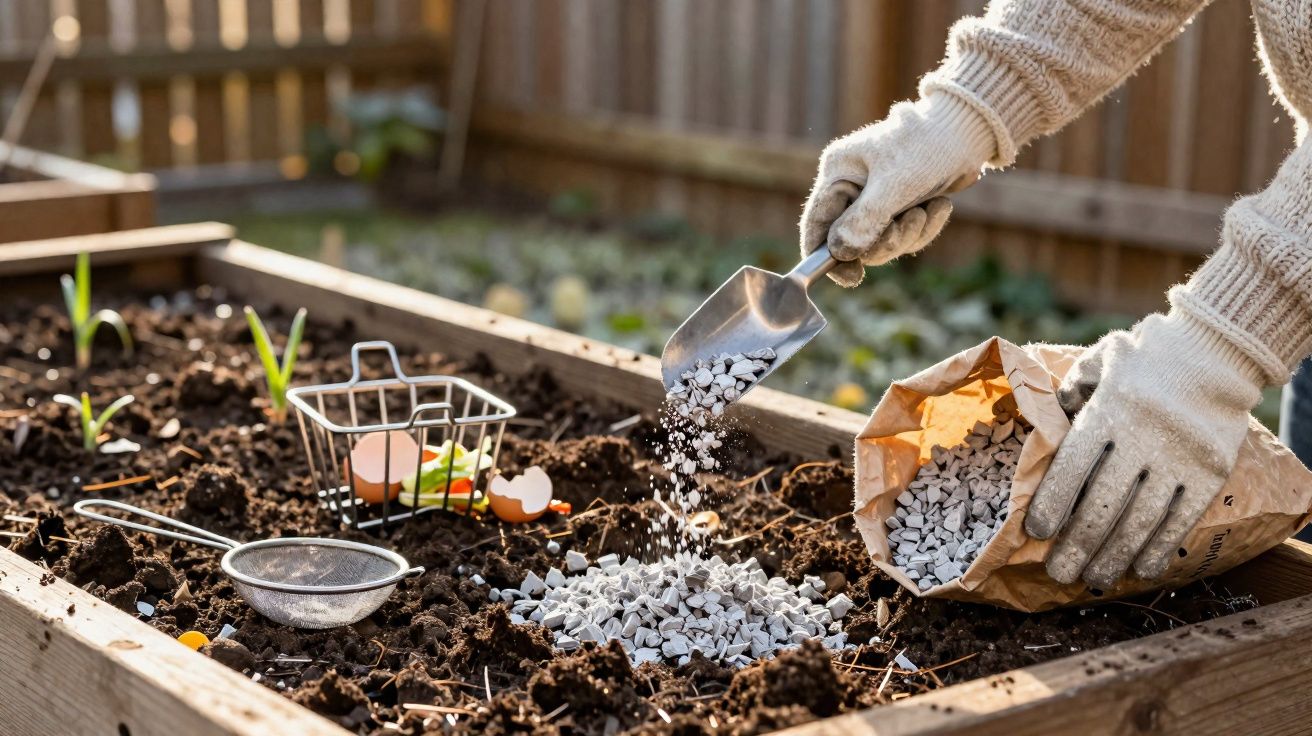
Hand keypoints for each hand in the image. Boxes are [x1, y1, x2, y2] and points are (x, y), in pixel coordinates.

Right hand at [800, 92, 995, 286]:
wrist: (969, 131)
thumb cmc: (928, 146)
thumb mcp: (896, 183)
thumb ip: (865, 219)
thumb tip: (840, 252)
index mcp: (839, 171)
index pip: (817, 222)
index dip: (825, 255)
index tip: (851, 278)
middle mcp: (851, 187)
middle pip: (851, 240)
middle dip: (885, 240)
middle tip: (912, 224)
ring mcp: (874, 199)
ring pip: (879, 242)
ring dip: (909, 234)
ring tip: (929, 210)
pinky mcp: (897, 207)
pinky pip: (901, 237)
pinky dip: (923, 228)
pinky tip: (939, 206)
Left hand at [1026, 311, 1264, 589]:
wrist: (1217, 352)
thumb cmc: (1145, 358)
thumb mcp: (1099, 362)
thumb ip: (1069, 393)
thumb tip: (1044, 429)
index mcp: (1109, 410)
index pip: (1073, 466)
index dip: (1052, 504)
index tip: (1036, 532)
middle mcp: (1144, 437)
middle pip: (1104, 504)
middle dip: (1078, 545)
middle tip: (1058, 573)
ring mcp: (1181, 457)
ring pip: (1142, 520)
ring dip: (1115, 555)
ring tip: (1094, 579)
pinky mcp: (1212, 472)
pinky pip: (1181, 518)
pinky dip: (1160, 547)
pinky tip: (1142, 568)